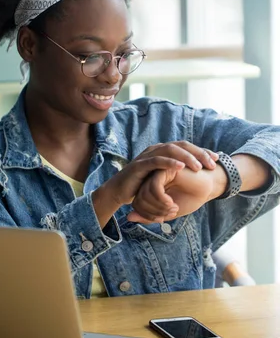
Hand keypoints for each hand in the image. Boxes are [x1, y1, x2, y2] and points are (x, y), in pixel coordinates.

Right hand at [93, 141, 217, 227]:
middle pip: (181, 145)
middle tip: (212, 163)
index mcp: (164, 151)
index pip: (186, 147)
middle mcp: (157, 149)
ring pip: (171, 150)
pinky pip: (157, 160)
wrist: (119, 192)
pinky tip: (182, 167)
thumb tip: (197, 174)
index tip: (217, 159)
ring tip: (200, 166)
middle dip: (198, 153)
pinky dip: (170, 162)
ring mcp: (148, 155)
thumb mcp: (162, 178)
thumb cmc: (142, 186)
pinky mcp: (140, 164)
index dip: (201, 151)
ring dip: (187, 157)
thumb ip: (175, 174)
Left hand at [128, 166, 217, 223]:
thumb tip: (129, 217)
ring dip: (159, 208)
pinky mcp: (165, 169)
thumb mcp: (167, 212)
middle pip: (139, 200)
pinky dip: (162, 200)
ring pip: (145, 194)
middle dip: (153, 213)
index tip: (163, 219)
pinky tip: (172, 203)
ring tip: (173, 209)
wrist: (208, 187)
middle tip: (169, 215)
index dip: (148, 216)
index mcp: (150, 188)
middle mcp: (151, 180)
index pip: (138, 204)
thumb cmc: (190, 198)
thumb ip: (149, 215)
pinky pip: (154, 187)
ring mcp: (157, 174)